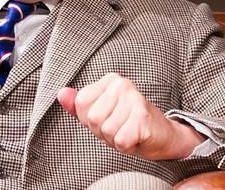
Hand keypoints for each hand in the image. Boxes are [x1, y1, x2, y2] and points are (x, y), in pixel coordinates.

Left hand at [56, 73, 204, 159]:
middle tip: (120, 127)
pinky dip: (126, 145)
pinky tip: (136, 137)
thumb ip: (78, 105)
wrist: (163, 136)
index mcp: (109, 80)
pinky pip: (119, 140)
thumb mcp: (100, 113)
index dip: (90, 120)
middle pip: (92, 118)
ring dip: (115, 139)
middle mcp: (121, 84)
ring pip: (105, 130)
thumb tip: (61, 93)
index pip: (81, 105)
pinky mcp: (142, 116)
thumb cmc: (129, 124)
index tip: (109, 119)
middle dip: (103, 131)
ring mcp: (133, 98)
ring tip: (128, 131)